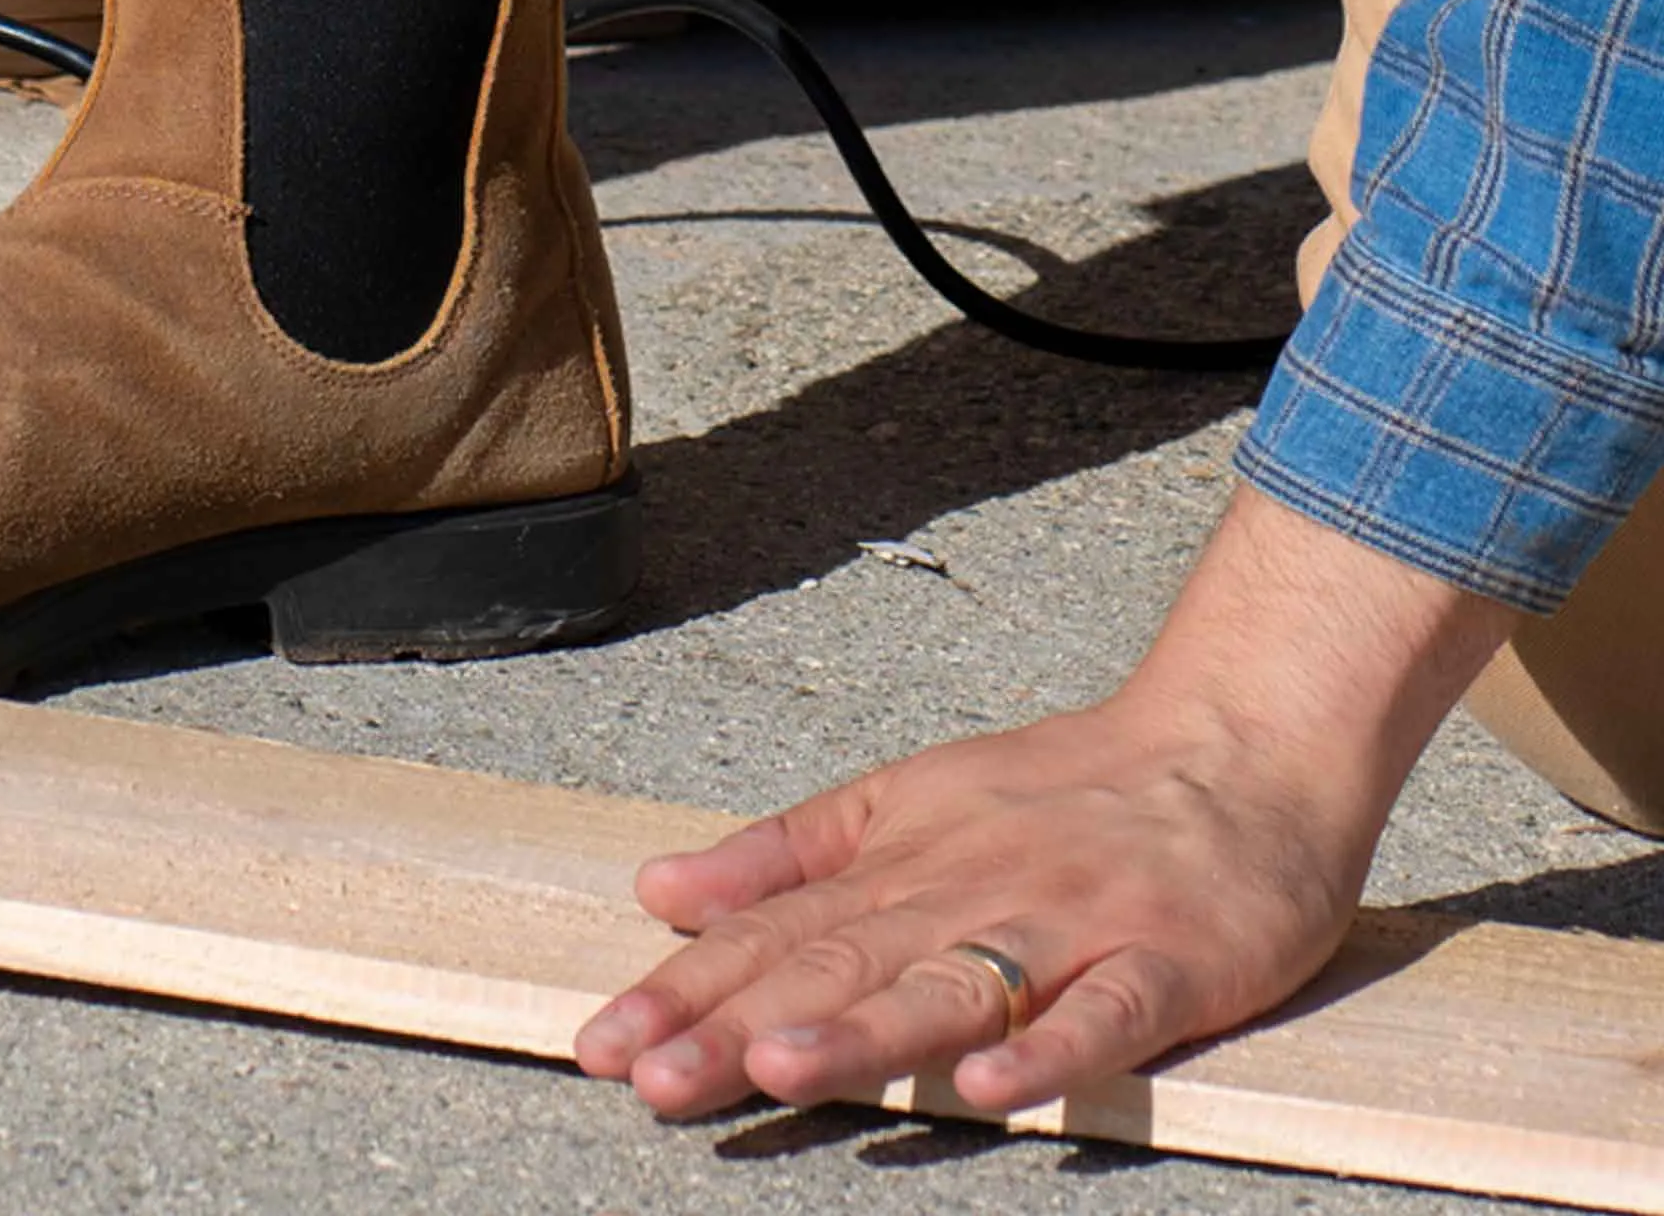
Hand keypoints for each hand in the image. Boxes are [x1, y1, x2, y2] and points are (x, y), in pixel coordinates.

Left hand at [575, 488, 1518, 1119]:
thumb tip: (659, 890)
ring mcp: (1063, 927)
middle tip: (647, 1079)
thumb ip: (786, 853)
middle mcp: (964, 892)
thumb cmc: (1061, 790)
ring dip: (860, 1033)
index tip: (603, 1043)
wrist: (1233, 747)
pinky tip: (988, 1090)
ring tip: (774, 1071)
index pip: (772, 935)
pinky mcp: (1163, 965)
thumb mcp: (904, 802)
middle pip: (838, 966)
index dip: (684, 990)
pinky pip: (1099, 1015)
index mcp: (899, 862)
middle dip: (735, 1025)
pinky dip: (1044, 1050)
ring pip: (948, 987)